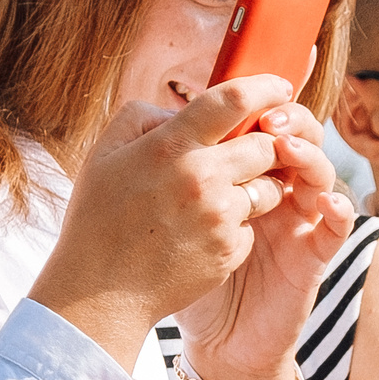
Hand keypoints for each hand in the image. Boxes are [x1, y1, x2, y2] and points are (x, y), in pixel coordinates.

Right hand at [28, 76, 347, 379]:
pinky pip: (252, 226)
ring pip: (267, 188)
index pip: (235, 99)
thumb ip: (145, 117)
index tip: (280, 86)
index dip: (265, 86)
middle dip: (265, 144)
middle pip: (266, 145)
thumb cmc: (98, 219)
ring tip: (216, 199)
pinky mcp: (231, 251)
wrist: (99, 293)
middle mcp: (201, 178)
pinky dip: (236, 226)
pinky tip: (201, 235)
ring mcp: (220, 217)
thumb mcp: (105, 152)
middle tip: (250, 151)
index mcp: (170, 146)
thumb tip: (184, 110)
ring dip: (254, 186)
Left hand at [177, 93, 355, 379]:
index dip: (258, 104)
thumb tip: (164, 121)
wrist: (211, 339)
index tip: (239, 92)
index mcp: (241, 176)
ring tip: (286, 150)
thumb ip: (173, 174)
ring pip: (321, 174)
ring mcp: (298, 222)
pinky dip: (339, 209)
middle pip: (299, 138)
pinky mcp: (313, 257)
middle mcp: (276, 192)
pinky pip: (337, 226)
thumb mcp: (173, 218)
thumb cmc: (186, 275)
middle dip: (288, 120)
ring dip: (310, 156)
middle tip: (268, 117)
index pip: (259, 126)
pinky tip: (325, 201)